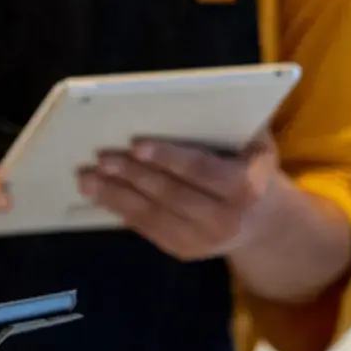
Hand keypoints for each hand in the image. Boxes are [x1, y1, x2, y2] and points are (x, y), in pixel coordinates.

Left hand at [78, 134, 284, 262]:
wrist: (263, 221)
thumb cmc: (250, 165)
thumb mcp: (255, 142)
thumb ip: (231, 123)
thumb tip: (182, 99)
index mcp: (244, 186)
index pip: (199, 170)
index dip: (166, 157)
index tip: (136, 144)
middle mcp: (224, 219)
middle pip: (169, 194)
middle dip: (132, 174)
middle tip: (100, 157)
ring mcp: (203, 241)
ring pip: (151, 215)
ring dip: (115, 196)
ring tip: (86, 178)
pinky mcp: (183, 250)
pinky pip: (146, 229)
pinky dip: (120, 210)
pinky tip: (99, 194)